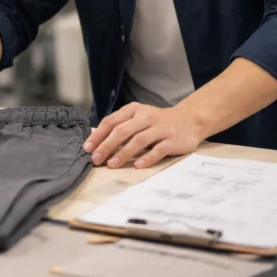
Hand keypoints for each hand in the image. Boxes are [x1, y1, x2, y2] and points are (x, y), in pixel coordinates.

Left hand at [84, 102, 204, 169]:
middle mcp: (146, 117)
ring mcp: (160, 128)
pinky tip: (137, 166)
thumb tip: (94, 138)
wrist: (189, 120)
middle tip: (96, 159)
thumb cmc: (156, 122)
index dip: (98, 135)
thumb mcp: (137, 118)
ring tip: (111, 164)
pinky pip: (158, 150)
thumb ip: (119, 126)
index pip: (111, 121)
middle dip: (106, 146)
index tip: (87, 148)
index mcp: (133, 110)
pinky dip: (147, 158)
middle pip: (122, 131)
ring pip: (138, 140)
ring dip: (123, 153)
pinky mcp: (172, 140)